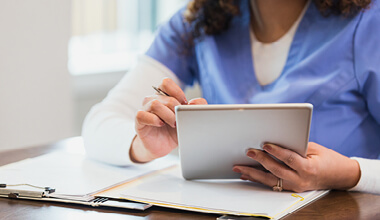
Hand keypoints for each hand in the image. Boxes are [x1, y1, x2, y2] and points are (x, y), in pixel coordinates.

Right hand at [130, 78, 206, 162]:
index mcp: (164, 96)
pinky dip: (154, 119)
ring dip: (168, 114)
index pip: (166, 83)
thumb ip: (196, 108)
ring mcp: (145, 110)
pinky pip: (142, 114)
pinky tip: (161, 124)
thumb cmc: (174, 131)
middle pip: (164, 95)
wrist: (162, 146)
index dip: (177, 91)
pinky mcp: (139, 121)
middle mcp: (153, 100)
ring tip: (173, 123)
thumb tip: (195, 102)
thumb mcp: (188, 119)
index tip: (185, 103)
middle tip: (180, 119)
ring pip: (154, 103)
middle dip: (176, 108)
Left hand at [232, 142, 360, 191]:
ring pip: (270, 180)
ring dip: (252, 174)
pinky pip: (271, 184)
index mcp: (309, 168)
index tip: (265, 144)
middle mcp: (300, 180)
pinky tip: (246, 175)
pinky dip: (258, 179)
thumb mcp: (314, 148)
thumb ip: (296, 146)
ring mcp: (294, 186)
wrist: (340, 176)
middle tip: (248, 152)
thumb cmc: (327, 159)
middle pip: (276, 171)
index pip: (289, 159)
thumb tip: (275, 139)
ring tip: (239, 167)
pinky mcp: (290, 188)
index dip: (276, 152)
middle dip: (260, 161)